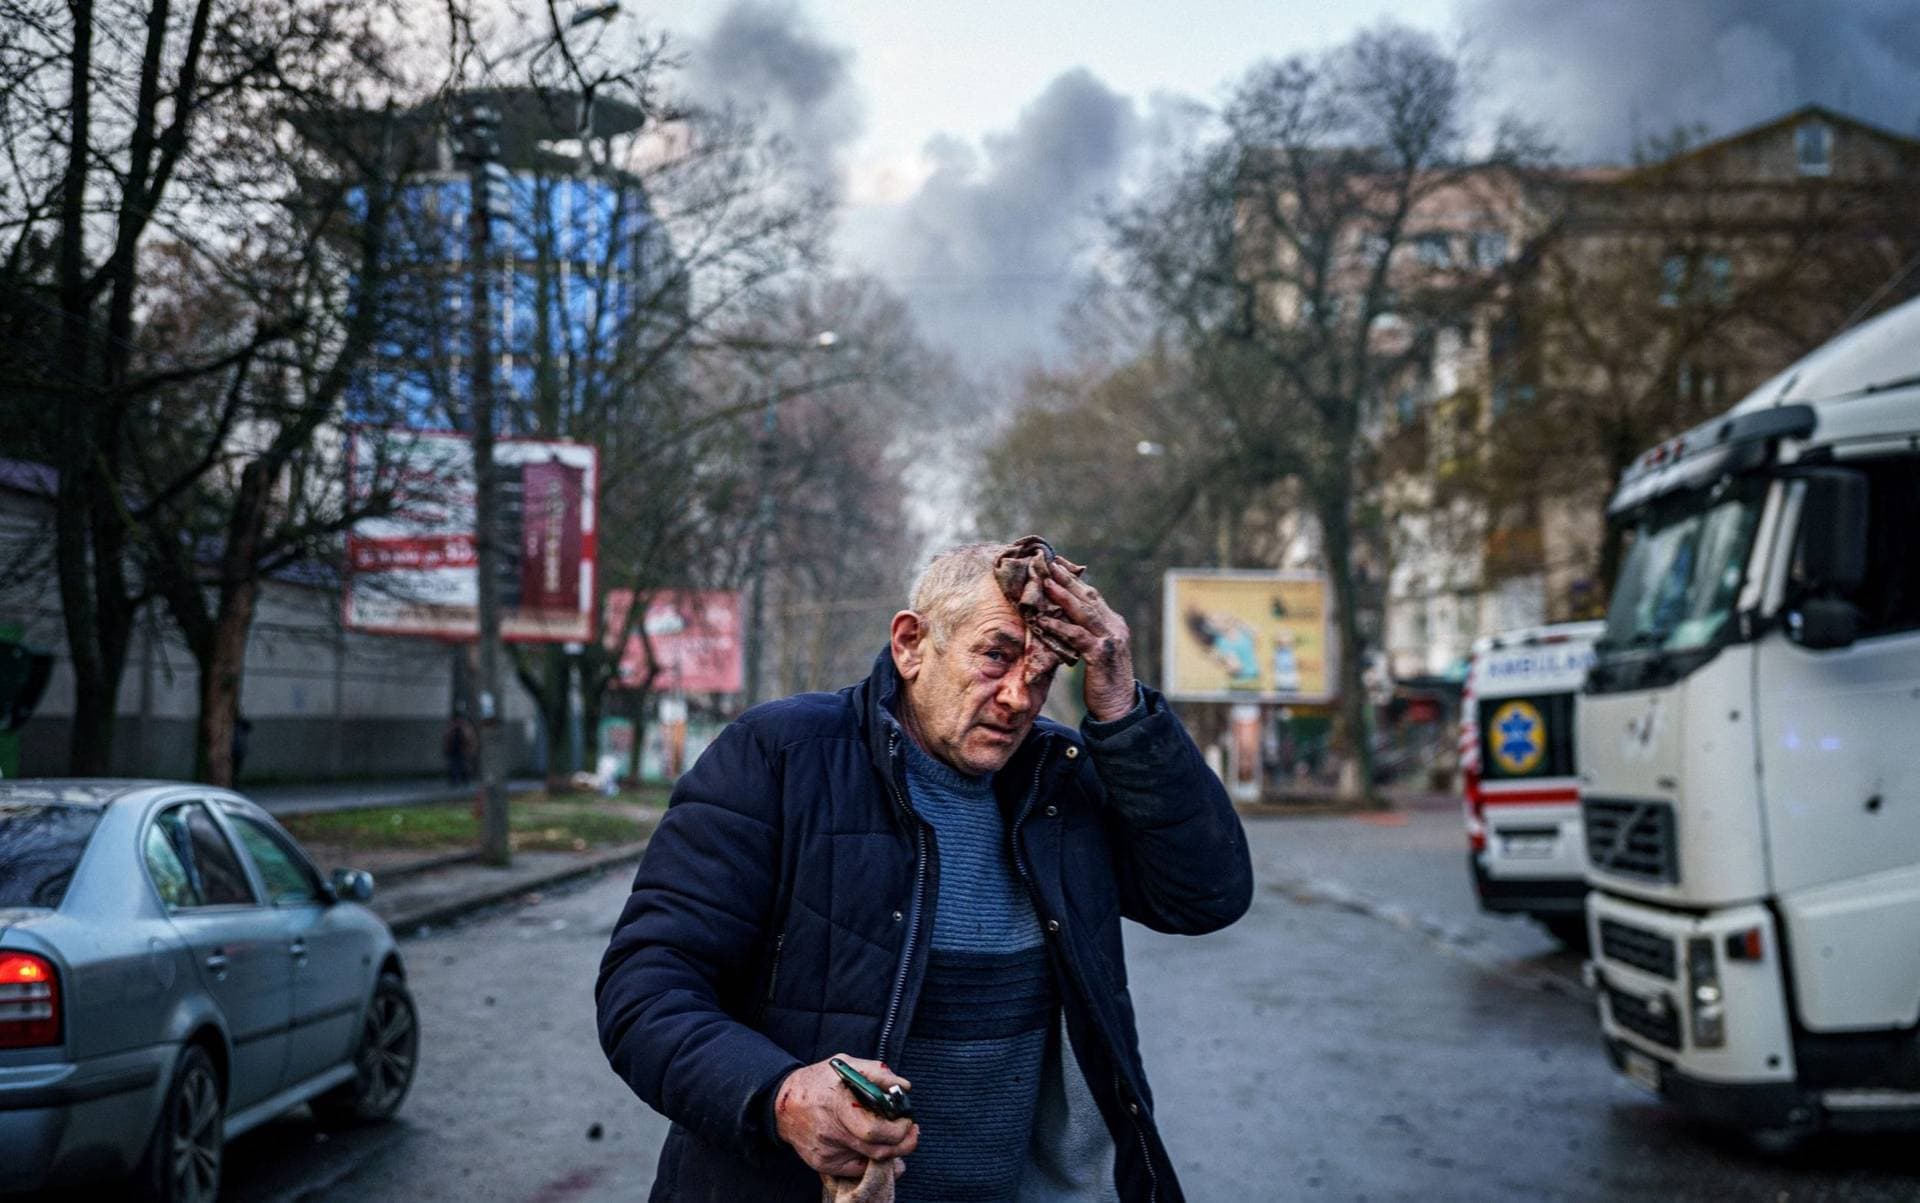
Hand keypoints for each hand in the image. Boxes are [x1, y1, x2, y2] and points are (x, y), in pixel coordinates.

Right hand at [774, 1056, 917, 1177]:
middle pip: (877, 1151)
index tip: (908, 1120)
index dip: (899, 1130)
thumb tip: (904, 1087)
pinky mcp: (823, 1164)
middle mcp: (831, 1133)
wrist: (783, 1105)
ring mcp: (826, 1153)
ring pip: (870, 1162)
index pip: (874, 1131)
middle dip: (903, 1144)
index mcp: (837, 1106)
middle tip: (912, 1132)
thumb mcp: (845, 1065)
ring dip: (891, 1153)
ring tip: (897, 1139)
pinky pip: (856, 1170)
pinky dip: (873, 1162)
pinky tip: (880, 1150)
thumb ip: (877, 1073)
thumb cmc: (817, 1082)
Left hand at [1038, 562, 1135, 721]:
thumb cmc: (1103, 680)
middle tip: (1048, 564)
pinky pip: (1077, 636)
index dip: (1073, 580)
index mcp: (1113, 624)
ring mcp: (1110, 640)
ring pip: (1084, 612)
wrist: (1119, 707)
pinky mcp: (1101, 655)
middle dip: (1067, 579)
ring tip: (1044, 583)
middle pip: (1088, 597)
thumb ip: (1086, 634)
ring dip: (1062, 596)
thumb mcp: (1097, 651)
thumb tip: (1062, 619)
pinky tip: (1043, 620)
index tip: (1057, 565)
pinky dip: (1059, 627)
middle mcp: (1114, 627)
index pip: (1092, 596)